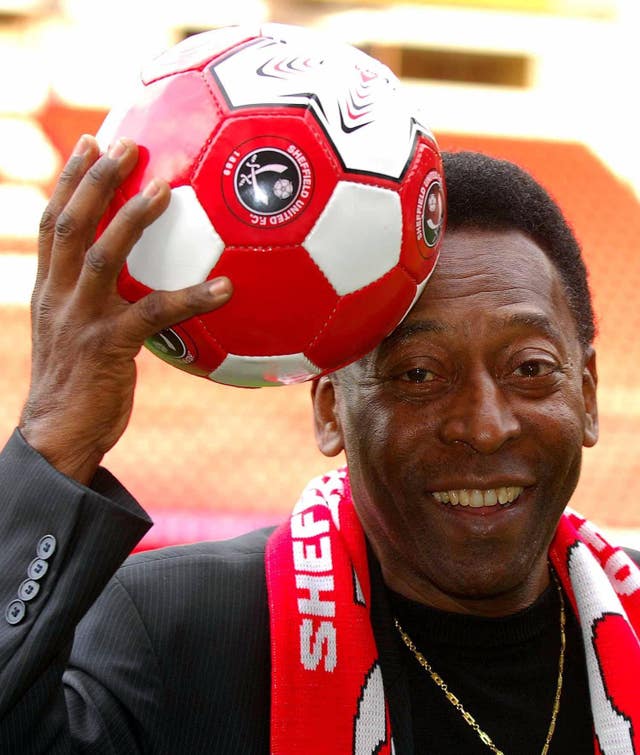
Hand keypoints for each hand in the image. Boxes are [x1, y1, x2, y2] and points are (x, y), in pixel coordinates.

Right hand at [19, 135, 231, 484]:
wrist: (58, 436)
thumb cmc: (79, 385)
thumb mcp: (78, 335)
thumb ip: (102, 303)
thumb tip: (146, 284)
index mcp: (49, 288)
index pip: (52, 220)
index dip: (70, 179)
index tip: (90, 141)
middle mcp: (58, 296)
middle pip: (70, 223)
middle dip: (95, 178)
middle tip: (127, 143)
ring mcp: (80, 319)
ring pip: (102, 254)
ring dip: (133, 218)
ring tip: (164, 189)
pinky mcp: (107, 346)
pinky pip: (155, 314)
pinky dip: (191, 297)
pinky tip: (226, 287)